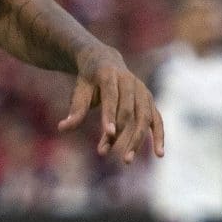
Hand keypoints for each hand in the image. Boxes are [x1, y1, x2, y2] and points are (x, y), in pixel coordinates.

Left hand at [57, 45, 164, 163]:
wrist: (106, 60)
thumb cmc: (89, 80)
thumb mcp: (80, 90)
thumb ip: (75, 109)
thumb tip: (62, 128)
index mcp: (110, 75)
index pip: (111, 96)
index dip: (110, 115)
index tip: (108, 133)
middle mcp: (130, 81)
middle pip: (128, 110)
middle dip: (118, 132)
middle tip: (103, 152)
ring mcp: (142, 90)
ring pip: (144, 117)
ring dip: (137, 139)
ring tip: (126, 160)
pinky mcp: (149, 101)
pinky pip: (157, 119)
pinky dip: (159, 136)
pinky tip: (159, 154)